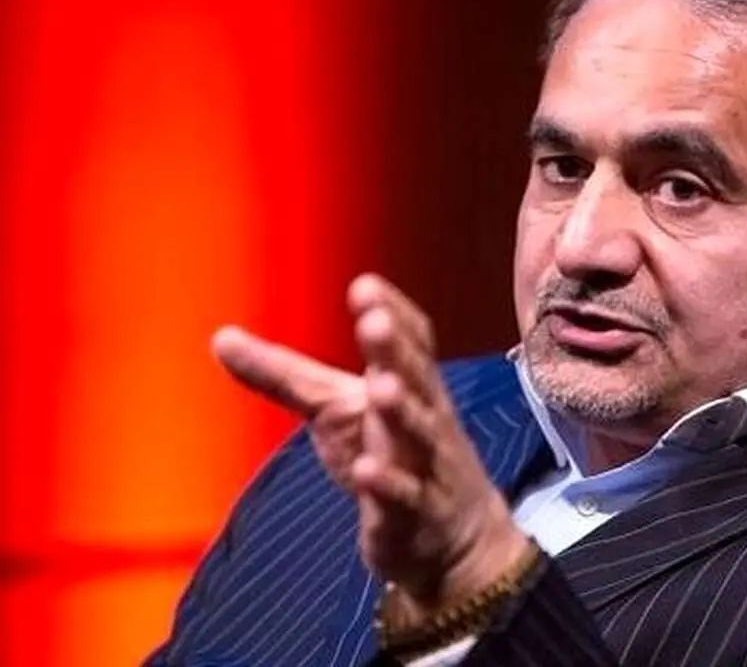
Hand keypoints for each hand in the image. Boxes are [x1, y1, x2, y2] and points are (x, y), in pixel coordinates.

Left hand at [212, 273, 527, 613]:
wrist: (451, 534)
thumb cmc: (390, 453)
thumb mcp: (335, 409)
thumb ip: (285, 375)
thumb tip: (219, 336)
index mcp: (410, 384)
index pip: (412, 342)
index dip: (394, 314)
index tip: (366, 286)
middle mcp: (424, 416)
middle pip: (416, 378)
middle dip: (396, 350)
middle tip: (375, 322)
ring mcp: (426, 464)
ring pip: (418, 433)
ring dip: (402, 410)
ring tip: (381, 386)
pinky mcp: (416, 512)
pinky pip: (405, 496)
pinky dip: (388, 483)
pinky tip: (365, 470)